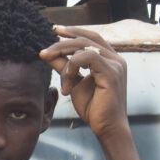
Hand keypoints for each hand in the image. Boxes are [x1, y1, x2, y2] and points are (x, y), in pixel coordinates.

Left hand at [39, 26, 130, 141]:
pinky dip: (73, 65)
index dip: (73, 31)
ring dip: (64, 57)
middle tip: (44, 51)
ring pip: (84, 46)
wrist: (106, 128)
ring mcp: (116, 64)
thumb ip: (63, 67)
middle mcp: (115, 58)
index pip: (90, 37)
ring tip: (59, 75)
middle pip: (85, 39)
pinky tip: (67, 81)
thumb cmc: (93, 108)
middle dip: (61, 43)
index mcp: (109, 58)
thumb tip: (46, 53)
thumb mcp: (73, 83)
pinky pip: (88, 57)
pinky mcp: (112, 73)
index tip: (54, 30)